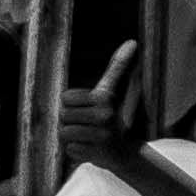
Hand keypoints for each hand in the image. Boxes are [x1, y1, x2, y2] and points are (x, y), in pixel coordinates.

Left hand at [57, 41, 141, 165]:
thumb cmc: (116, 116)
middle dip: (71, 122)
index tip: (88, 108)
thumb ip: (118, 66)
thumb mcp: (114, 91)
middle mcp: (104, 115)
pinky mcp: (97, 153)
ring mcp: (100, 135)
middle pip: (63, 116)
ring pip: (64, 133)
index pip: (65, 98)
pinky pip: (70, 150)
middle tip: (88, 125)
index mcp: (104, 97)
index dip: (72, 104)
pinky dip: (77, 151)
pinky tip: (90, 149)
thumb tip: (132, 42)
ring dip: (72, 137)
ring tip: (88, 137)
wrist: (127, 152)